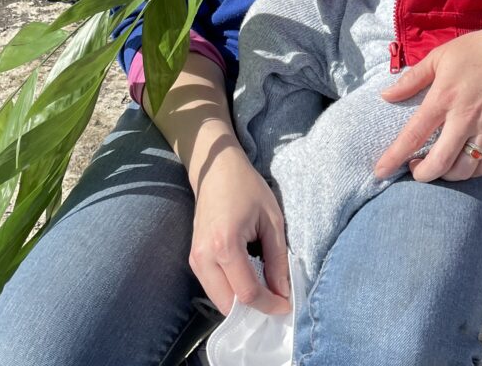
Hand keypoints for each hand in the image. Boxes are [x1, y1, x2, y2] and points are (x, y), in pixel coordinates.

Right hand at [190, 142, 290, 315]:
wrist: (216, 170)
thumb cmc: (247, 188)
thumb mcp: (272, 219)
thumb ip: (277, 259)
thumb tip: (283, 292)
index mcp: (225, 245)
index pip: (247, 293)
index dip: (269, 305)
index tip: (287, 306)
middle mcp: (204, 257)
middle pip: (229, 305)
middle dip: (254, 311)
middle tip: (277, 305)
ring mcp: (195, 259)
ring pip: (219, 300)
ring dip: (242, 305)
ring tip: (266, 295)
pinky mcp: (194, 259)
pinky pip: (212, 288)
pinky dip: (231, 294)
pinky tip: (249, 283)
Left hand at [374, 19, 481, 183]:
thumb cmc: (477, 49)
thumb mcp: (439, 57)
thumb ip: (412, 79)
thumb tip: (386, 95)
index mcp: (444, 97)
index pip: (413, 135)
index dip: (394, 157)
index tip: (380, 171)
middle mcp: (464, 118)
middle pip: (439, 162)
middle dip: (421, 175)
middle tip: (414, 169)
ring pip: (463, 170)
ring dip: (445, 176)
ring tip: (437, 167)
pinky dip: (471, 172)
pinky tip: (462, 164)